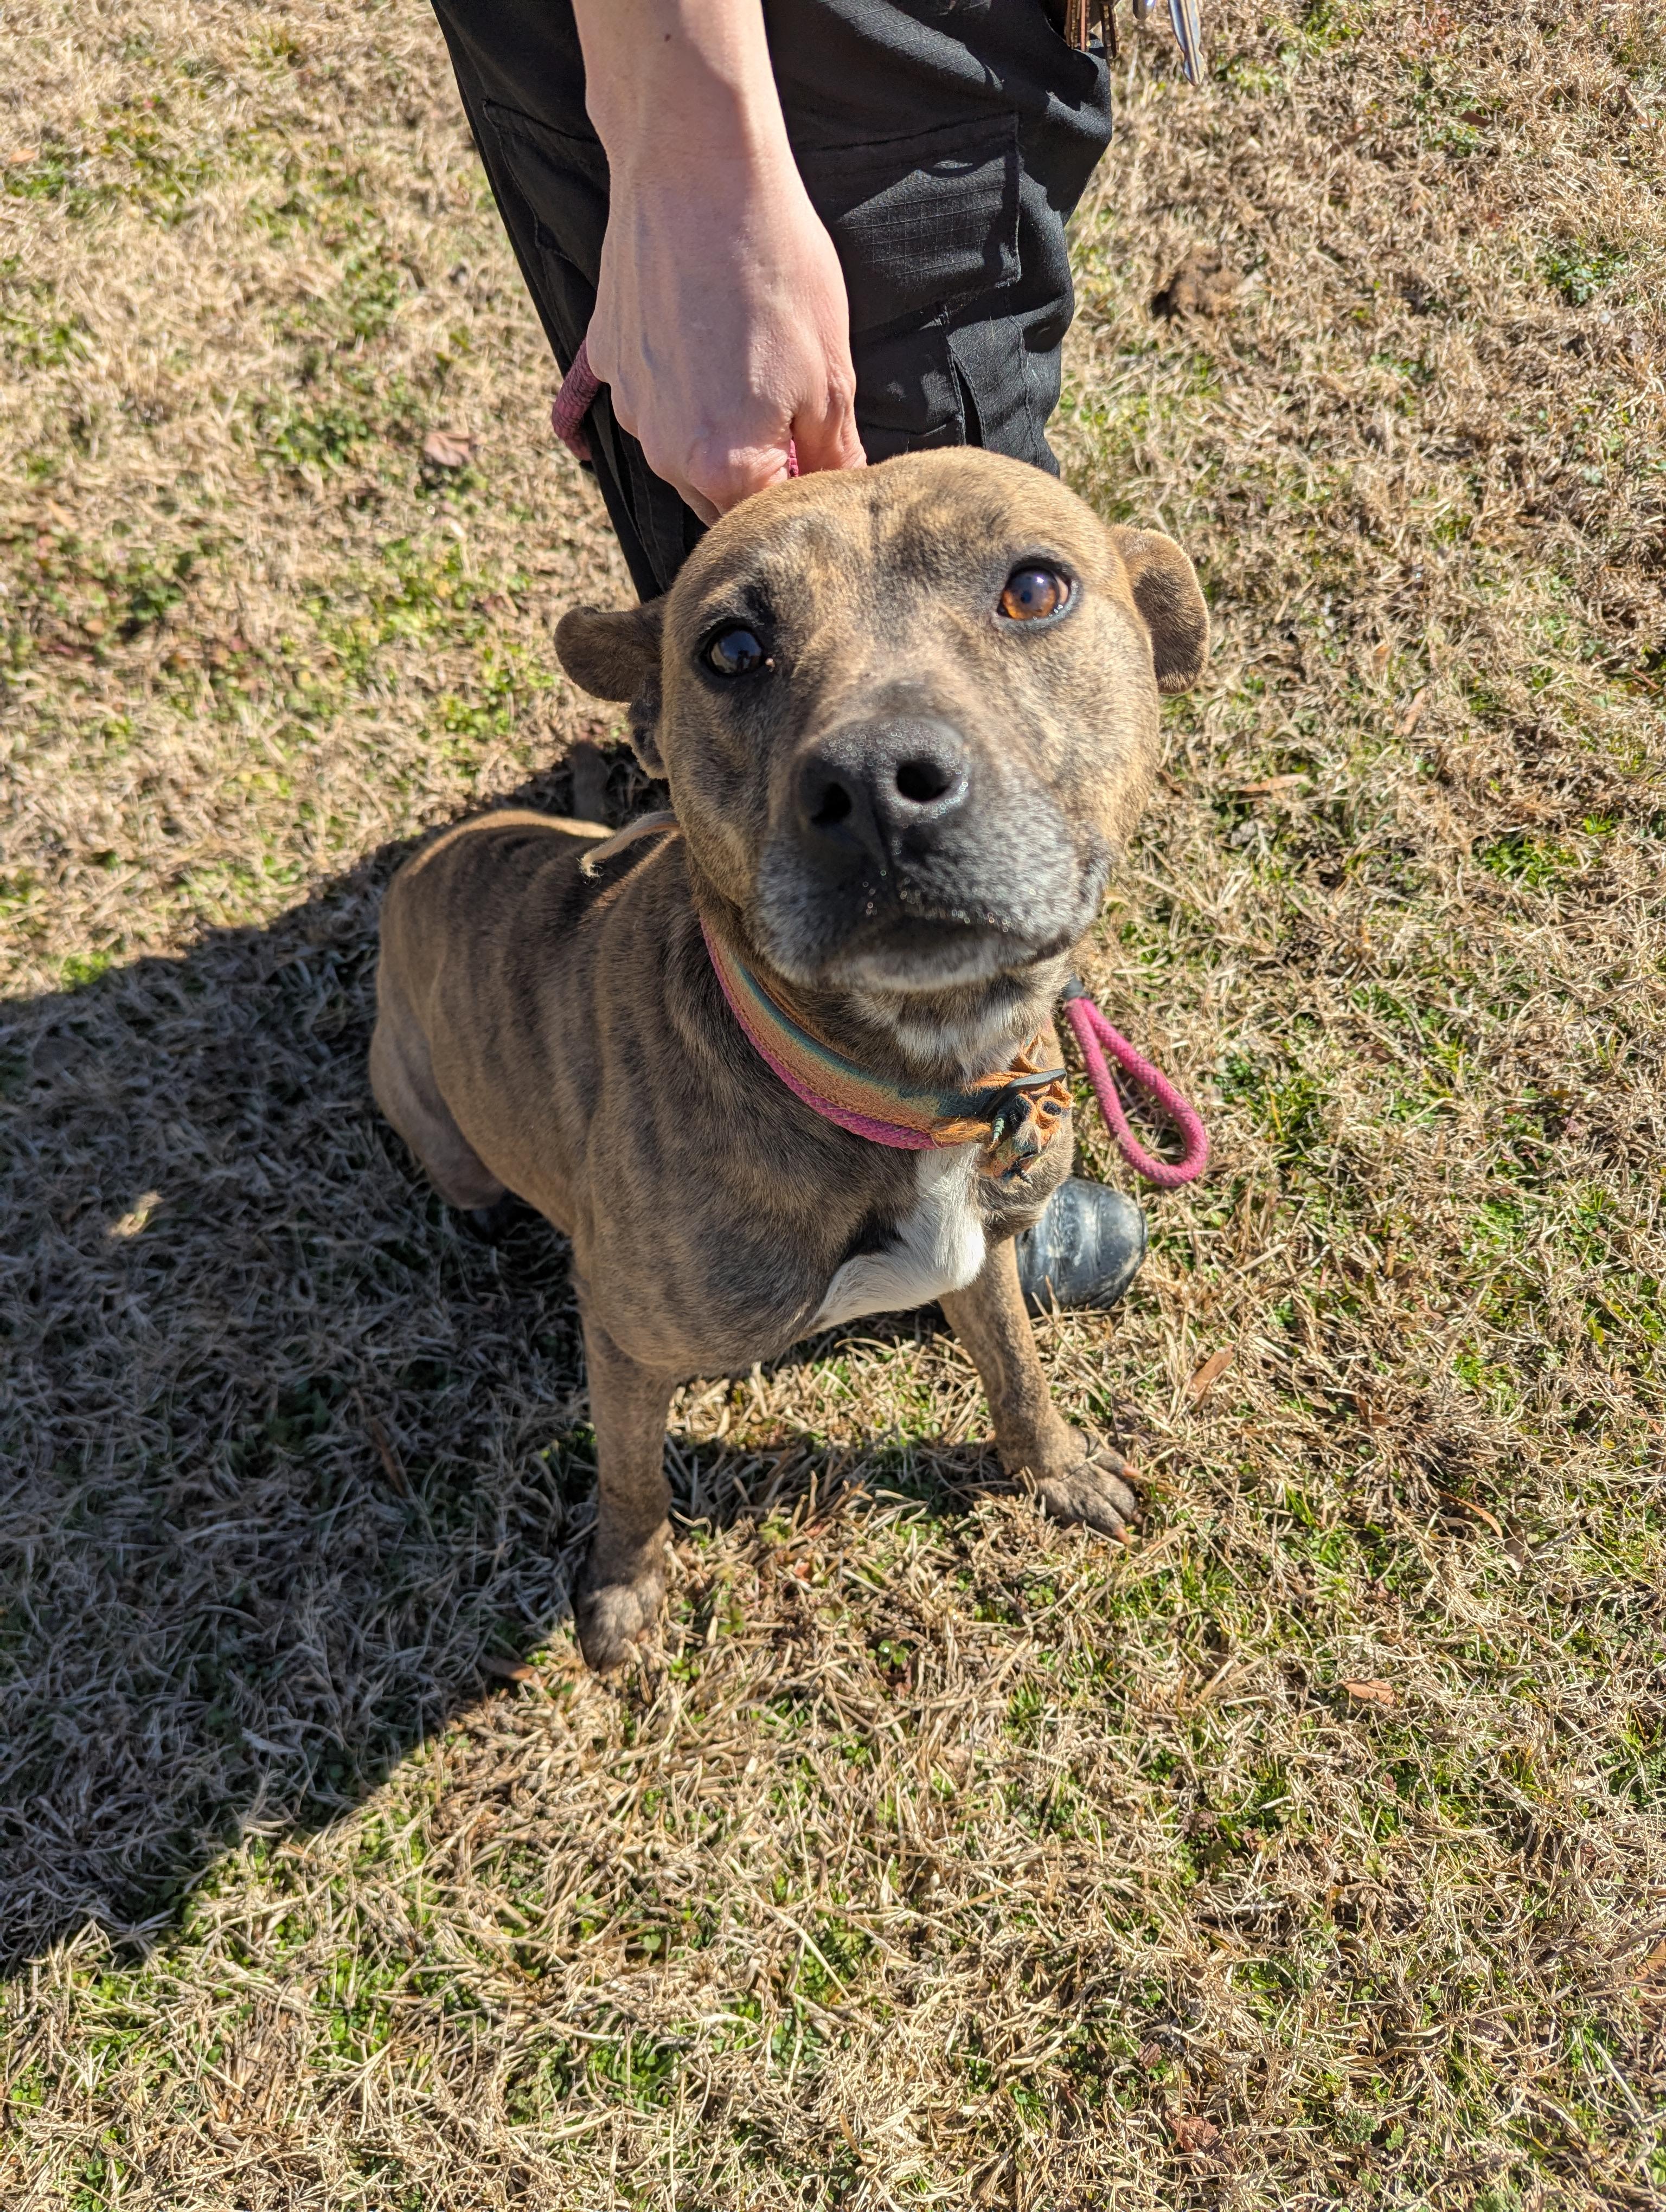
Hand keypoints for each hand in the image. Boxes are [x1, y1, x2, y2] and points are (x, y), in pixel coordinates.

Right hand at [575, 0, 864, 521]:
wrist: (696, 169)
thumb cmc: (773, 268)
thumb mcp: (831, 373)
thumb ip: (832, 453)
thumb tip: (839, 491)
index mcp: (724, 468)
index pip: (766, 520)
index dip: (801, 496)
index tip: (823, 467)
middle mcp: (665, 450)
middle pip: (717, 496)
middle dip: (754, 477)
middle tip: (793, 425)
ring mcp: (629, 404)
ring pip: (675, 449)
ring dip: (706, 434)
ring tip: (741, 370)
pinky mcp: (606, 355)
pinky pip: (601, 403)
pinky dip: (612, 416)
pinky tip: (586, 442)